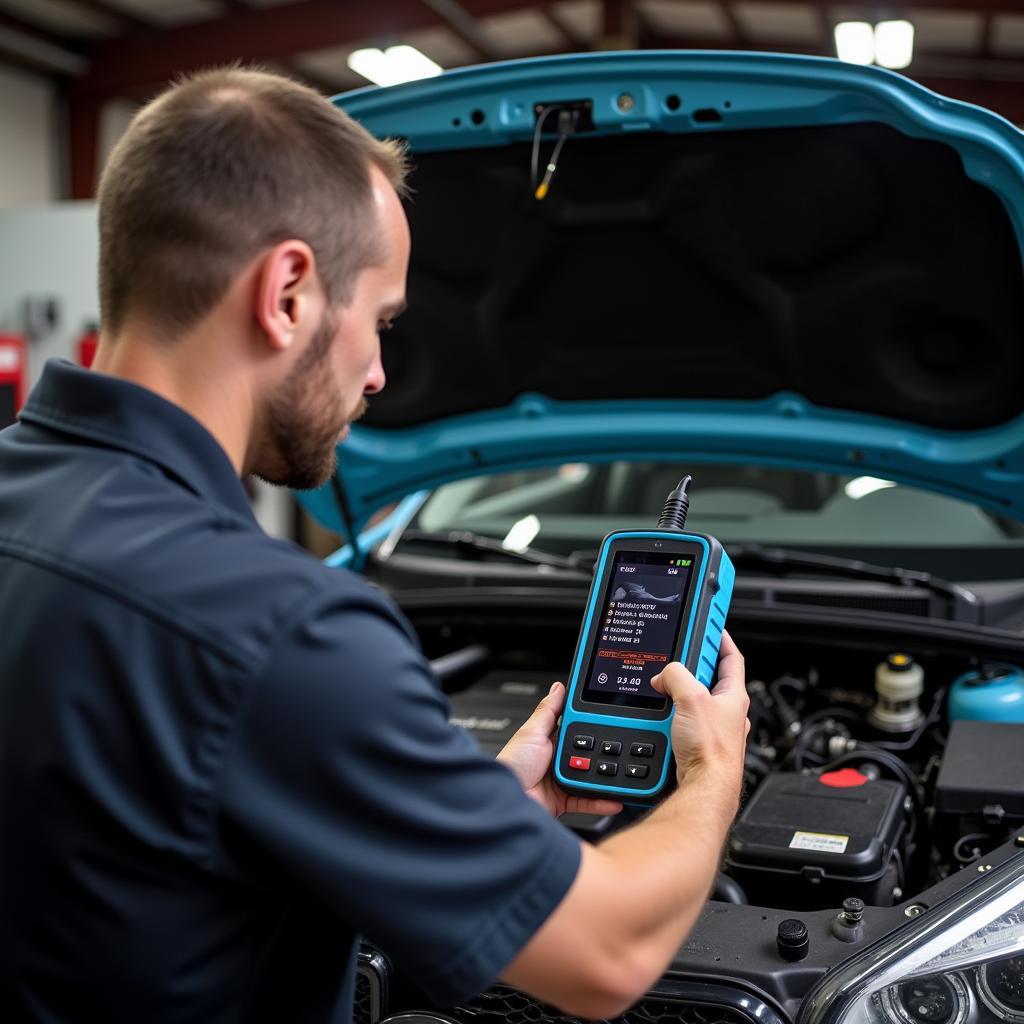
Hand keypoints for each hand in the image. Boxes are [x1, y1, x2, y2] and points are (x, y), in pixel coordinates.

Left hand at [497, 682, 623, 818]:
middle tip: (619, 747)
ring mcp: (561, 780)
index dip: (591, 724)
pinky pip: (588, 800)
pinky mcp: (564, 800)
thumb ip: (548, 710)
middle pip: (587, 753)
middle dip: (603, 752)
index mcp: (549, 741)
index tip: (609, 719)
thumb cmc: (512, 765)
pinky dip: (601, 801)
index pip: (575, 729)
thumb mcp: (532, 731)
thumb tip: (558, 687)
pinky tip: (614, 798)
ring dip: (605, 777)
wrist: (506, 800)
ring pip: (590, 777)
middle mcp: (556, 760)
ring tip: (621, 772)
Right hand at [650, 630, 749, 798]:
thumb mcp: (691, 699)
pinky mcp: (696, 742)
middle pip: (707, 677)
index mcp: (733, 695)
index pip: (731, 657)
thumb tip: (664, 674)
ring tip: (663, 690)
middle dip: (690, 667)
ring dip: (676, 693)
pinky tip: (659, 716)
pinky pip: (681, 719)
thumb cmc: (711, 753)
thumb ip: (676, 676)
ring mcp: (711, 728)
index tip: (710, 624)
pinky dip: (669, 714)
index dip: (720, 638)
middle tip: (676, 657)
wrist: (703, 790)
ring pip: (692, 700)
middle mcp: (725, 711)